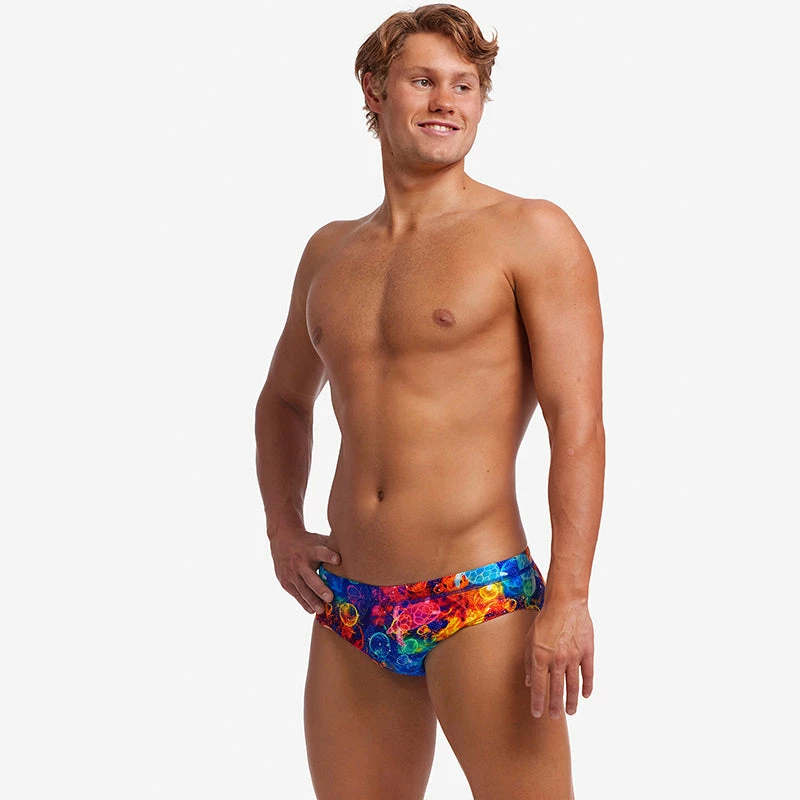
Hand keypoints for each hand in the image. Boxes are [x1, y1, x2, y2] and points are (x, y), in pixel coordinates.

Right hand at [269, 528, 340, 613]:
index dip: (329, 555)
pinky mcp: (285, 582)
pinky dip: (304, 602)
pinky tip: (312, 610)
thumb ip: (332, 548)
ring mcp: (291, 573)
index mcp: (311, 549)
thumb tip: (355, 552)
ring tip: (321, 610)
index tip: (338, 560)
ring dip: (312, 600)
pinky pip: (296, 594)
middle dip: (320, 588)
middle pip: (310, 576)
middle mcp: (300, 562)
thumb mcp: (319, 540)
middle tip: (330, 597)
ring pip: (302, 589)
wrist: (283, 539)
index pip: (321, 552)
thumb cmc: (308, 542)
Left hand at [524, 601, 593, 717]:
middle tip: (554, 717)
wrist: (566, 603)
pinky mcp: (587, 652)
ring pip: (573, 686)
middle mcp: (557, 661)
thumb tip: (529, 681)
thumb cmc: (545, 619)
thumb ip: (529, 661)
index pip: (539, 687)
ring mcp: (574, 657)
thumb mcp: (530, 639)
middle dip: (554, 706)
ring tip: (570, 712)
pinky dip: (587, 686)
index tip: (537, 714)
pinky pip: (588, 674)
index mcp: (541, 657)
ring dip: (571, 701)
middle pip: (556, 690)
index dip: (538, 702)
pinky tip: (585, 695)